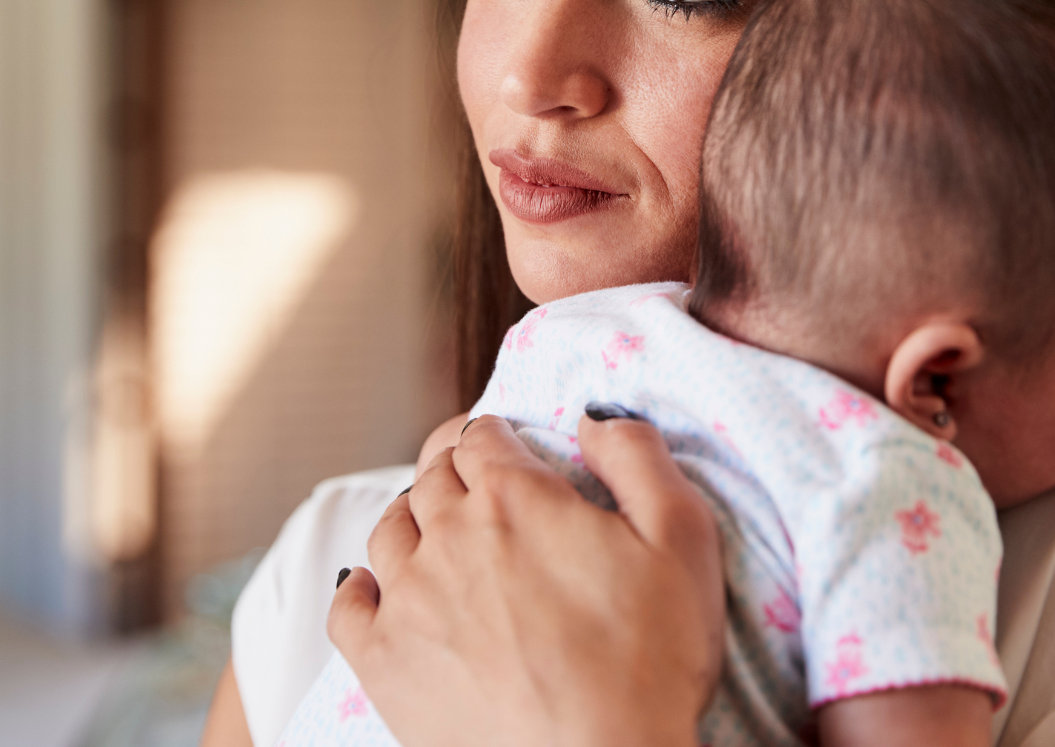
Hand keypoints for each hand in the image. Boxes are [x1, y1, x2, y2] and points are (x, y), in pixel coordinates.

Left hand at [328, 414, 725, 746]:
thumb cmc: (649, 660)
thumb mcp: (680, 537)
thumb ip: (637, 456)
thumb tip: (593, 417)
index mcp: (513, 498)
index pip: (480, 436)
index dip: (494, 434)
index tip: (504, 446)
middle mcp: (449, 535)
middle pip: (434, 474)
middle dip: (455, 467)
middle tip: (474, 480)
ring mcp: (410, 599)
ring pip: (390, 528)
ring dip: (413, 517)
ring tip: (438, 530)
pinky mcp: (385, 663)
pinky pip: (348, 607)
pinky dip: (362, 587)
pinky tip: (381, 590)